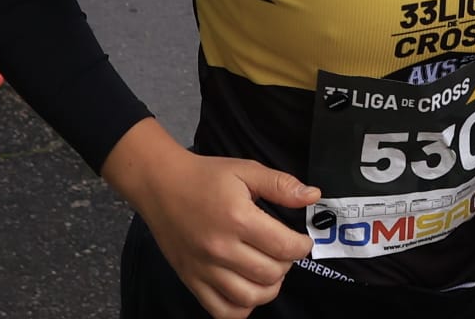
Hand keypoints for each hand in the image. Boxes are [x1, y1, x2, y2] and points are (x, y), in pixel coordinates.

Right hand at [130, 147, 317, 318]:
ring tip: (268, 271)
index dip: (302, 246)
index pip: (285, 248)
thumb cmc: (205, 176)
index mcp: (238, 218)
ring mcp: (204, 268)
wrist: (160, 185)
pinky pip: (222, 311)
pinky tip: (247, 289)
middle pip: (271, 274)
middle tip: (282, 251)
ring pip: (250, 297)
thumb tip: (313, 196)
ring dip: (268, 288)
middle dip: (286, 264)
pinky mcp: (191, 280)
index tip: (301, 240)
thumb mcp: (246, 170)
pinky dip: (241, 308)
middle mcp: (221, 248)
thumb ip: (281, 185)